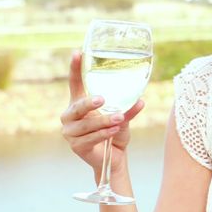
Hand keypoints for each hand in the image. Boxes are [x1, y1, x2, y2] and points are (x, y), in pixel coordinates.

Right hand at [60, 50, 144, 174]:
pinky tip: (114, 131)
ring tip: (119, 119)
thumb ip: (127, 109)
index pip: (75, 83)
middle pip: (77, 106)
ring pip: (87, 124)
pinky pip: (90, 138)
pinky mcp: (76, 146)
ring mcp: (71, 132)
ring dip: (103, 121)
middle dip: (89, 102)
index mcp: (80, 102)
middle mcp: (71, 116)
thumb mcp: (123, 118)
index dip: (75, 68)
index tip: (77, 53)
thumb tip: (140, 100)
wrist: (114, 158)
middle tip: (102, 99)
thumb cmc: (115, 132)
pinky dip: (103, 134)